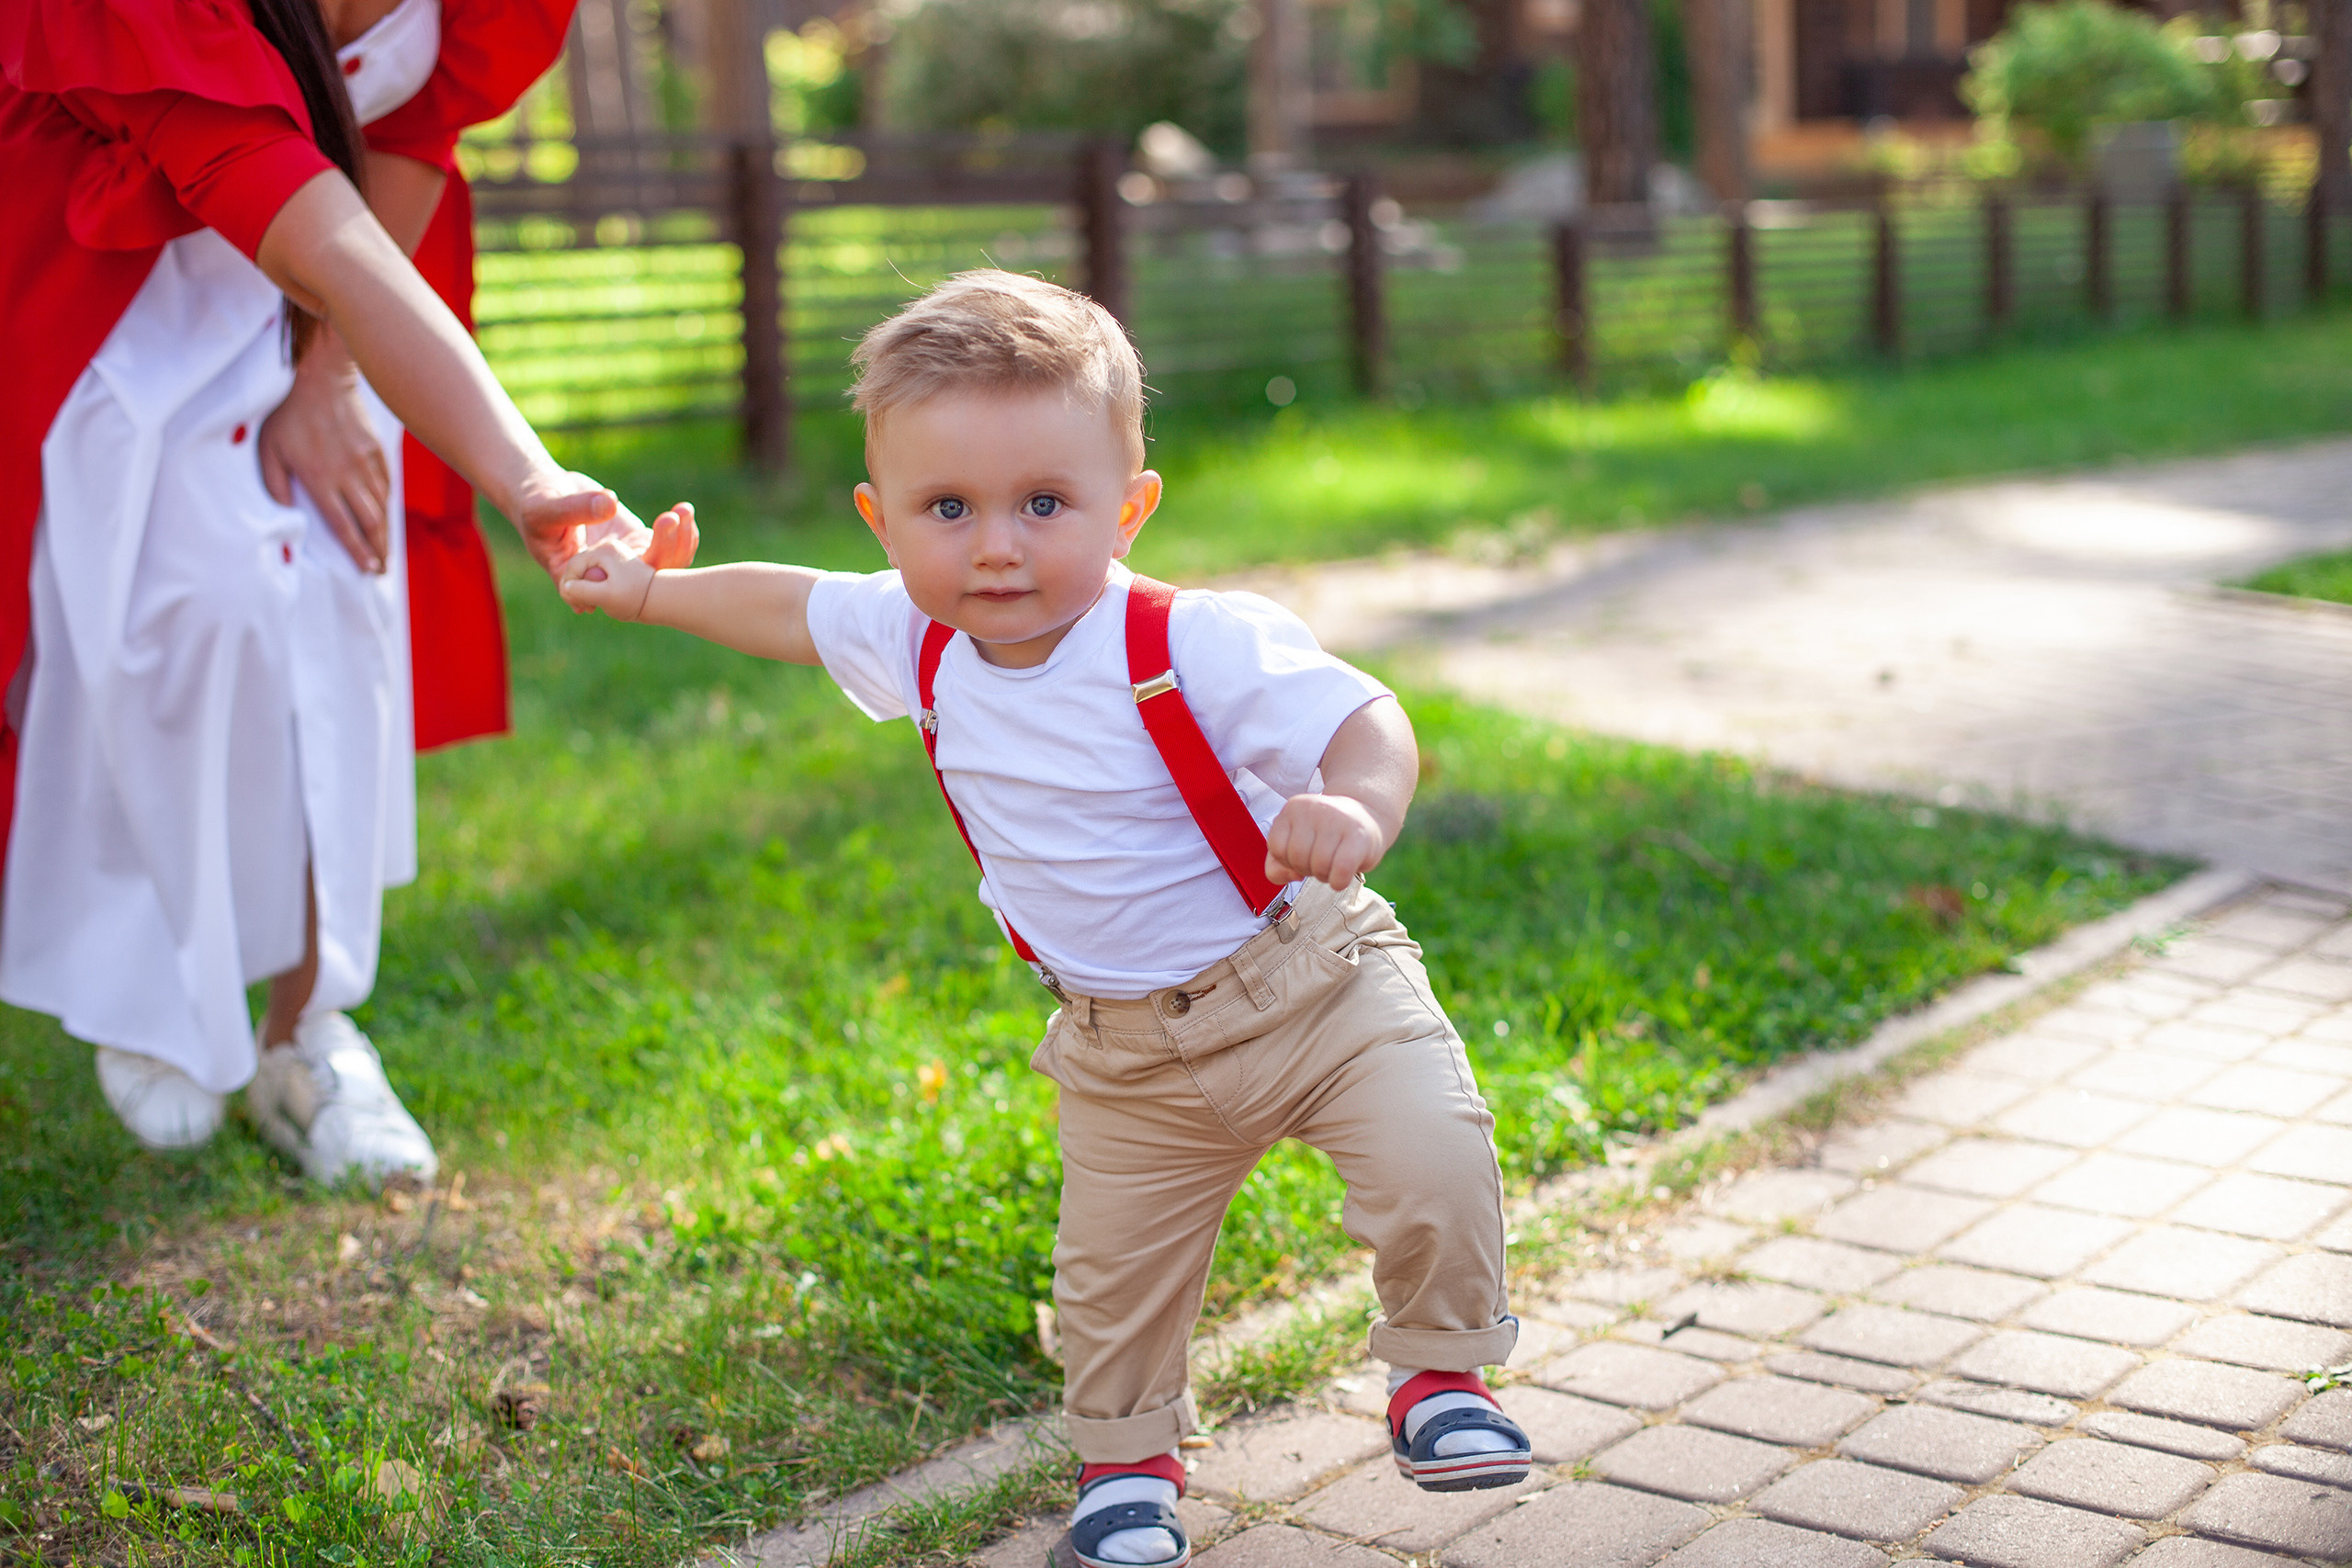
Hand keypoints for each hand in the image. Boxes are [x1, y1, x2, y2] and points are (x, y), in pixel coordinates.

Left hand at [258, 339, 390, 573]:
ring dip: (385, 533)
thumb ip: (275, 486)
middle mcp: (349, 475)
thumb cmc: (288, 414)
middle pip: (371, 522)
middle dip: (377, 550)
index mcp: (321, 478)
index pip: (344, 525)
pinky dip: (387, 506)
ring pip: (382, 507)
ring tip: (384, 552)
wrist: (322, 378)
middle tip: (380, 571)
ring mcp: (367, 463)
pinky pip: (386, 486)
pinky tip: (385, 517)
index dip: (357, 551)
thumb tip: (286, 518)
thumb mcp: (268, 450)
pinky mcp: (377, 451)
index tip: (367, 570)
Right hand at [512, 472, 699, 581]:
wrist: (547, 493)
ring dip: (677, 541)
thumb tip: (611, 504)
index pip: (609, 591)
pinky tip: (684, 511)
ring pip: (661, 563)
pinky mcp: (636, 542)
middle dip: (664, 552)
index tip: (643, 550)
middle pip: (645, 579)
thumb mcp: (546, 507)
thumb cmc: (534, 504)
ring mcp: (626, 560)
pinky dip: (678, 531)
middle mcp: (608, 576)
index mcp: (581, 580)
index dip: (631, 579)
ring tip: (681, 511)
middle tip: (669, 520)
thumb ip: (575, 508)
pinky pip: (665, 545)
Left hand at [1265, 793, 1388, 888]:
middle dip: (1308, 869)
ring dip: (1325, 876)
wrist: (1368, 815)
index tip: (1304, 855)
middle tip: (1322, 860)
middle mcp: (1313, 808)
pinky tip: (1343, 876)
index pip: (1276, 847)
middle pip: (1297, 858)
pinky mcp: (1358, 835)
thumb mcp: (1296, 841)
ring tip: (1334, 863)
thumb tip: (1292, 876)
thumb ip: (1277, 864)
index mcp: (1293, 808)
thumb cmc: (1328, 834)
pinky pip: (1340, 871)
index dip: (1288, 861)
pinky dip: (1339, 882)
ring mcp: (1337, 819)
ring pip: (1318, 866)